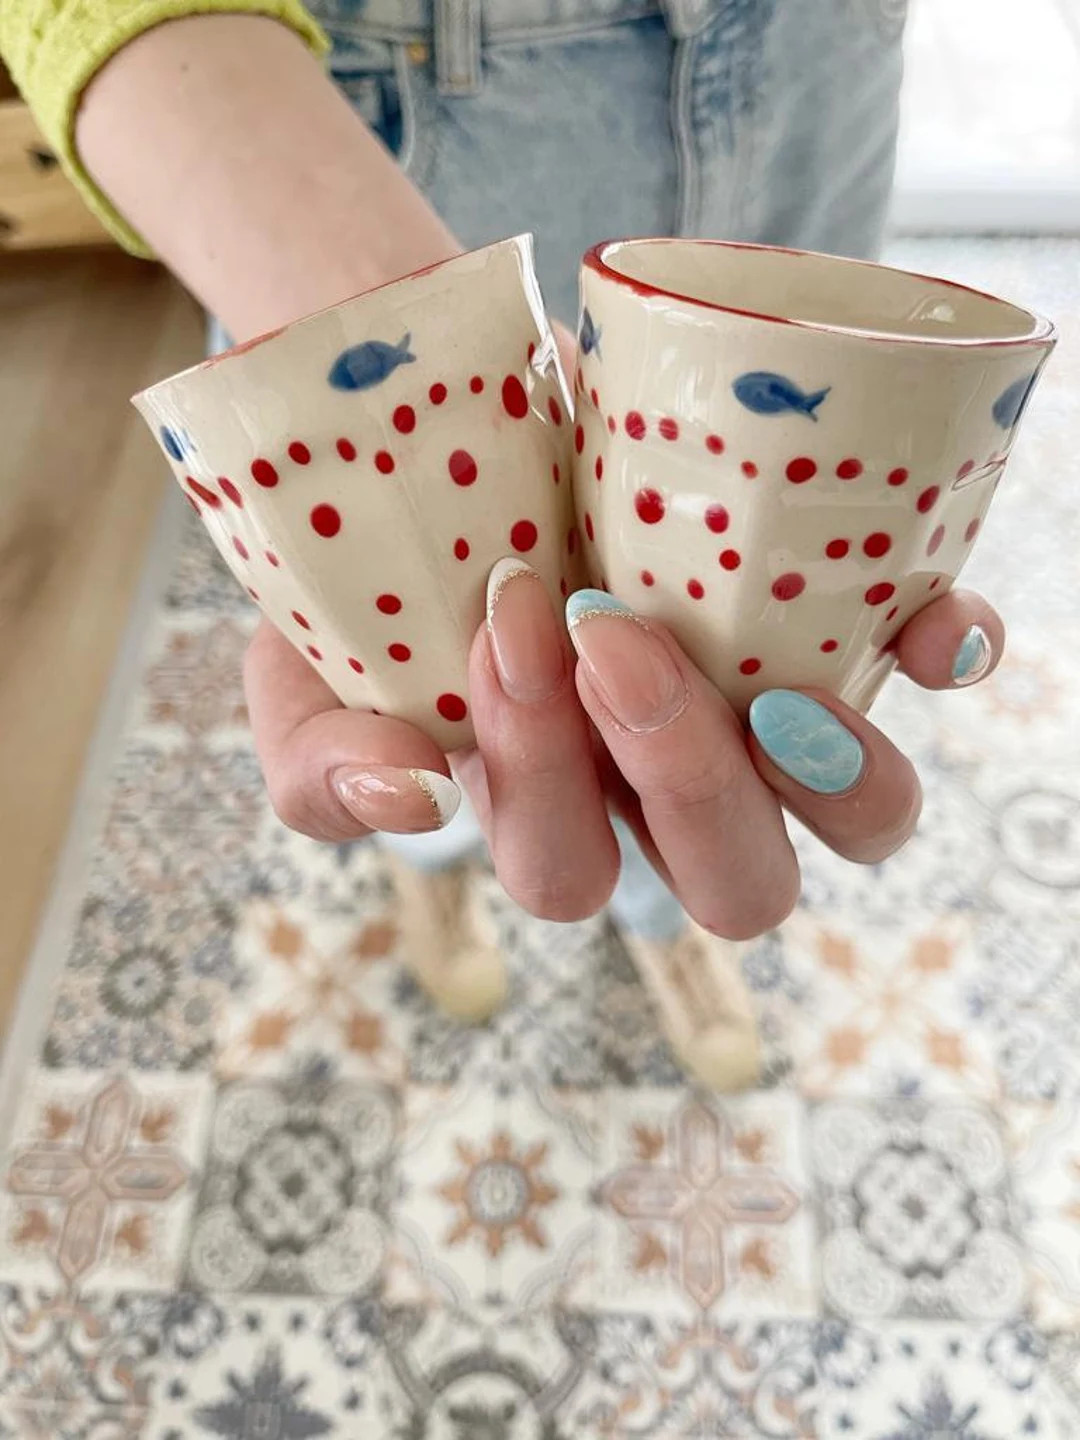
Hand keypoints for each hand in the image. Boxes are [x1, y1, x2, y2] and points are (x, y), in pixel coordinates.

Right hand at [246, 559, 1002, 940]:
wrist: (435, 421)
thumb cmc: (374, 569)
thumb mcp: (301, 670)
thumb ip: (321, 765)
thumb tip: (408, 790)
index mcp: (557, 816)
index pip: (572, 874)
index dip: (545, 780)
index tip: (506, 618)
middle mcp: (675, 786)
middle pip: (737, 886)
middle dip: (679, 777)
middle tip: (607, 632)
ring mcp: (765, 710)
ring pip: (857, 818)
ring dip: (831, 770)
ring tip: (773, 684)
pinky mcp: (830, 613)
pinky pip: (927, 661)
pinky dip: (944, 645)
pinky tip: (927, 615)